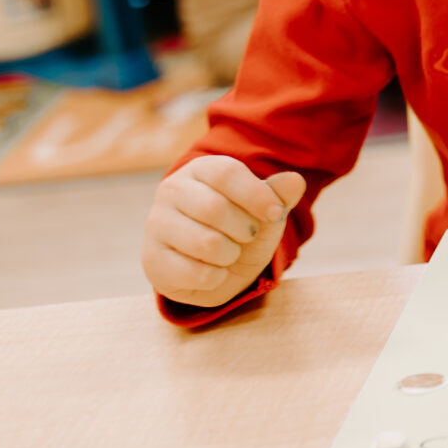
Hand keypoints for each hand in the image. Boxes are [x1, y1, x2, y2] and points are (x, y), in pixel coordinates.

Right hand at [142, 156, 303, 308]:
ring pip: (206, 243)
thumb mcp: (265, 210)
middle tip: (249, 235)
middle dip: (246, 229)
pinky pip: (195, 273)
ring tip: (230, 252)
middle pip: (214, 208)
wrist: (215, 266)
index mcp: (199, 170)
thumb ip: (279, 195)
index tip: (275, 213)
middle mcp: (171, 192)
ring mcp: (157, 226)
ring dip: (231, 254)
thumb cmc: (240, 228)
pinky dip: (217, 277)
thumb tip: (295, 181)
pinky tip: (213, 271)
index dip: (257, 194)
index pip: (226, 172)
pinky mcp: (152, 260)